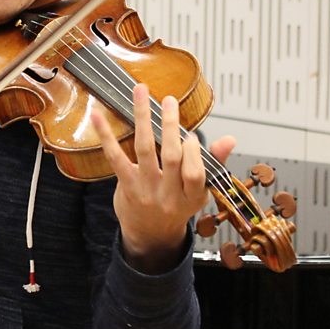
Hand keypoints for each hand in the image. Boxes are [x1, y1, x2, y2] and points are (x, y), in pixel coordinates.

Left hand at [91, 83, 235, 273]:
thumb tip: (230, 139)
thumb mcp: (201, 192)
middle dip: (171, 126)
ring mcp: (146, 189)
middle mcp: (169, 194)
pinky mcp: (126, 185)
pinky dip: (107, 136)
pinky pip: (115, 157)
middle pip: (171, 157)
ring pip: (145, 150)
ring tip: (140, 92)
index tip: (192, 136)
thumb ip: (213, 164)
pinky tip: (99, 117)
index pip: (195, 174)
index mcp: (192, 196)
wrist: (150, 235)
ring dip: (143, 118)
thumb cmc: (177, 207)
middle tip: (169, 101)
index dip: (194, 153)